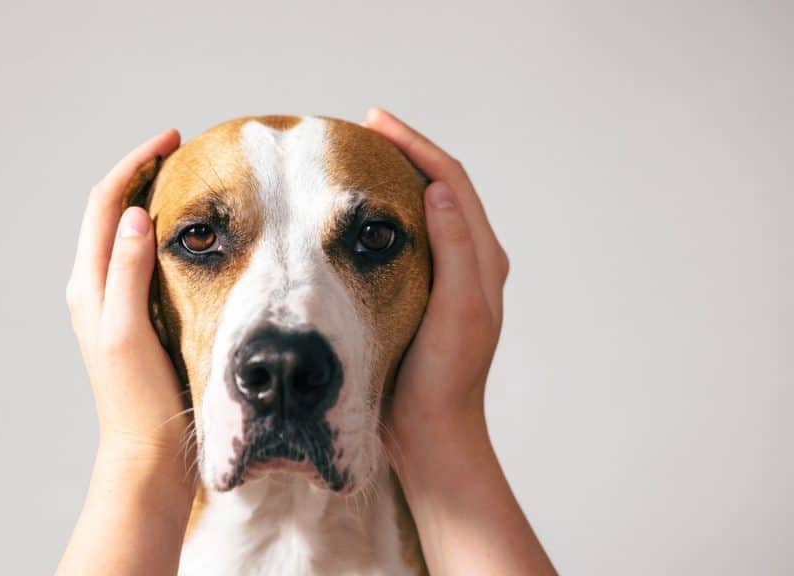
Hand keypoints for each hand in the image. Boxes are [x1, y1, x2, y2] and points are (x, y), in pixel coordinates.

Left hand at [57, 129, 193, 575]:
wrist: (146, 453)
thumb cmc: (138, 399)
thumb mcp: (129, 330)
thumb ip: (128, 271)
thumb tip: (134, 215)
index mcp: (88, 286)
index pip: (105, 205)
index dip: (134, 165)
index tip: (172, 140)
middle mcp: (94, 289)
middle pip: (111, 213)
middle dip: (141, 174)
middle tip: (181, 152)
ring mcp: (113, 304)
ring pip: (125, 235)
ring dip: (149, 201)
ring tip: (186, 182)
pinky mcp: (134, 319)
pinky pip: (141, 260)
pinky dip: (161, 235)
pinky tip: (190, 238)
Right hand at [365, 109, 509, 462]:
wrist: (433, 431)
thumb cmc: (444, 377)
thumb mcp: (457, 311)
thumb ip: (456, 250)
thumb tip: (437, 191)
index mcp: (483, 259)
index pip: (450, 182)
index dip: (416, 146)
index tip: (375, 122)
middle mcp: (470, 261)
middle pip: (439, 187)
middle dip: (405, 152)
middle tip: (363, 129)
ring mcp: (447, 277)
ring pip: (423, 210)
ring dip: (396, 179)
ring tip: (359, 159)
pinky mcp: (423, 292)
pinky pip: (406, 237)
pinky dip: (384, 213)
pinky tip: (357, 214)